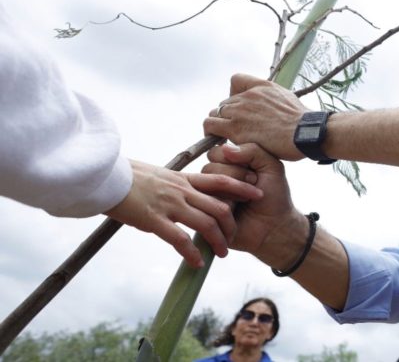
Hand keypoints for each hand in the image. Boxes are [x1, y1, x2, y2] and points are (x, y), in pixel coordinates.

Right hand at [104, 159, 263, 267]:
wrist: (102, 175)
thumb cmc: (125, 175)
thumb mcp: (156, 174)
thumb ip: (172, 183)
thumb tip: (178, 189)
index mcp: (182, 179)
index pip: (220, 181)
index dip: (242, 188)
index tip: (258, 194)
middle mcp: (181, 191)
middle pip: (219, 207)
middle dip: (231, 224)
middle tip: (235, 238)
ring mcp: (169, 204)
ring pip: (205, 223)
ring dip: (218, 240)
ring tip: (222, 253)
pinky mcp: (154, 219)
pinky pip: (179, 239)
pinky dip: (191, 253)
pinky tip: (196, 263)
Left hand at [202, 73, 307, 160]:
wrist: (305, 132)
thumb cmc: (302, 121)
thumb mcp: (289, 98)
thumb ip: (273, 98)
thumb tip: (270, 106)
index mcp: (261, 87)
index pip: (236, 81)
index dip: (235, 95)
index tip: (241, 108)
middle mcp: (247, 96)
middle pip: (224, 103)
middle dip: (227, 116)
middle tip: (236, 130)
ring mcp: (239, 112)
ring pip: (214, 114)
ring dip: (217, 126)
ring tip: (225, 138)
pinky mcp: (235, 129)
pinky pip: (211, 127)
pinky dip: (212, 134)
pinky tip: (222, 143)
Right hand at [202, 143, 304, 256]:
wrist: (274, 226)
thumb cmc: (275, 196)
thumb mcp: (271, 166)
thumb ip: (252, 150)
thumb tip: (226, 147)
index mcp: (232, 163)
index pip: (219, 152)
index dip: (236, 162)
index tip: (256, 176)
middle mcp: (219, 177)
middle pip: (210, 167)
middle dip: (235, 177)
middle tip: (253, 188)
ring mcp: (211, 194)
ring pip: (206, 184)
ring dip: (230, 192)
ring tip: (246, 201)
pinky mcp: (208, 212)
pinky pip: (206, 202)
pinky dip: (225, 205)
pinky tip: (237, 211)